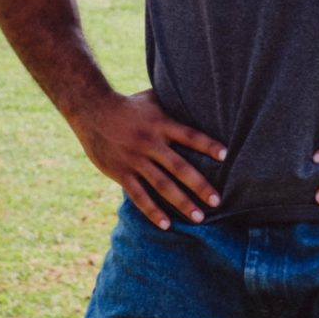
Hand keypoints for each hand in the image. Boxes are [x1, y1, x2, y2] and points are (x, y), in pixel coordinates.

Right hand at [71, 88, 226, 229]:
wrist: (92, 110)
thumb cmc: (129, 104)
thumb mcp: (153, 98)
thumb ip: (174, 101)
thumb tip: (197, 93)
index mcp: (161, 124)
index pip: (189, 135)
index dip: (207, 145)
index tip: (226, 155)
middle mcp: (150, 143)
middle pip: (179, 167)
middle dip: (199, 185)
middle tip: (217, 200)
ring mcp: (135, 160)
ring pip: (162, 185)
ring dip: (181, 202)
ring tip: (199, 217)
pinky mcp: (121, 173)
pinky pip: (139, 196)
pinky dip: (152, 211)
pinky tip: (166, 224)